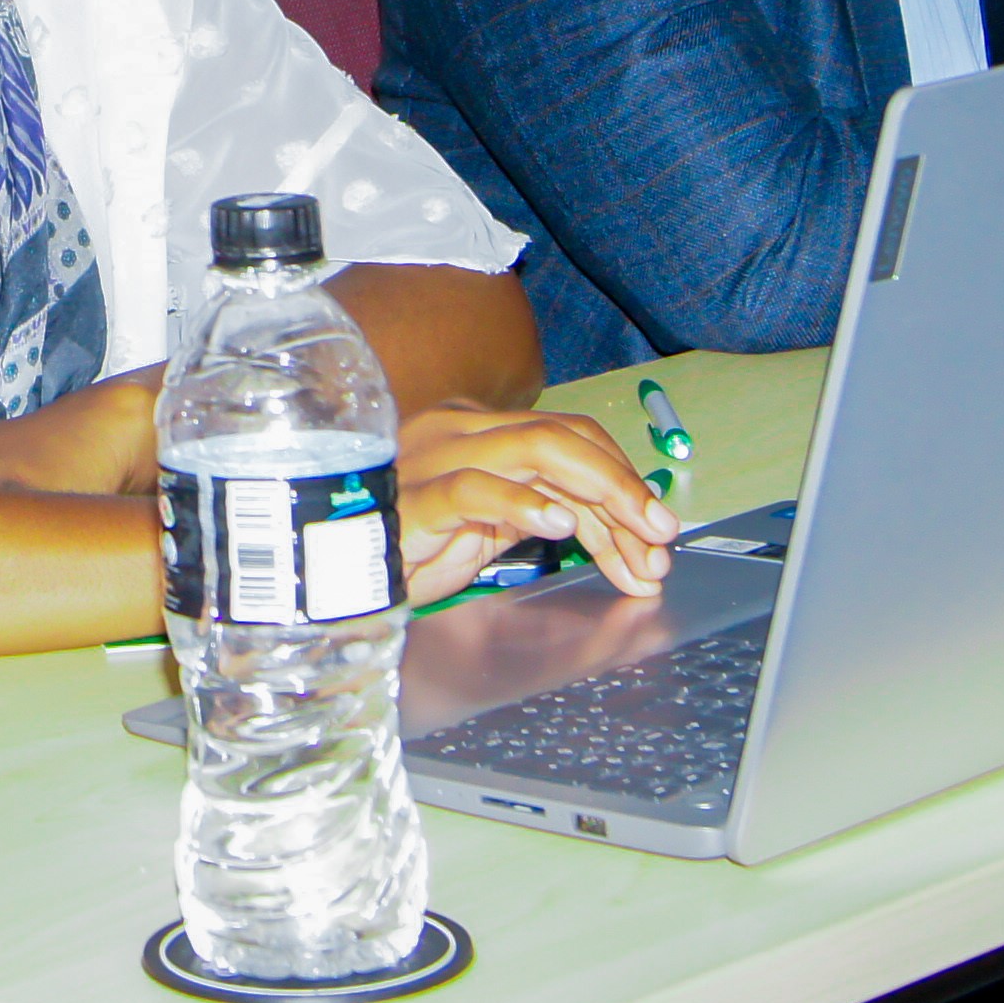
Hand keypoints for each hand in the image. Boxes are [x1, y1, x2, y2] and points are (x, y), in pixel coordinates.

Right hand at [398, 402, 673, 606]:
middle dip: (625, 485)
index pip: (571, 434)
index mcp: (480, 429)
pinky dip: (524, 504)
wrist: (340, 573)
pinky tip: (560, 527)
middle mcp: (461, 429)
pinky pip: (476, 488)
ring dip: (601, 495)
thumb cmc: (415, 551)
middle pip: (563, 436)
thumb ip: (552, 516)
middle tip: (663, 537)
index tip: (658, 530)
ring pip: (535, 448)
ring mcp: (435, 457)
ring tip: (636, 541)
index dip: (624, 477)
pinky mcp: (415, 497)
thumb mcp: (497, 531)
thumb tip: (633, 538)